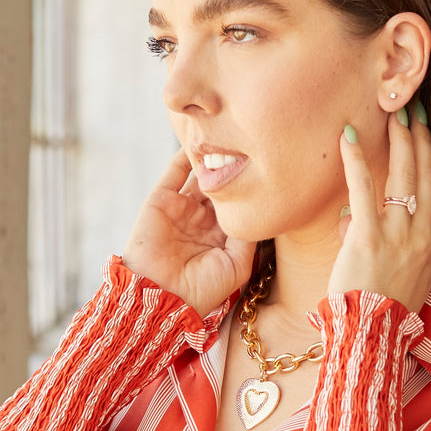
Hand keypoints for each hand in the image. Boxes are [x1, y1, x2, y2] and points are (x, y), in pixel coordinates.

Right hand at [122, 148, 256, 317]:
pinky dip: (185, 155)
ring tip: (228, 134)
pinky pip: (175, 172)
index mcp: (220, 236)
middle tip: (252, 143)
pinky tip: (201, 138)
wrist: (161, 297)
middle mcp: (201, 220)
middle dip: (232, 167)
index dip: (250, 187)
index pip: (238, 204)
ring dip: (211, 158)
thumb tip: (261, 205)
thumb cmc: (202, 289)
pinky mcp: (161, 201)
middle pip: (220, 186)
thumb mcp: (237, 264)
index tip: (269, 166)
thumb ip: (249, 234)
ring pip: (199, 175)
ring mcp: (180, 209)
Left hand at [328, 107, 430, 313]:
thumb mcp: (396, 283)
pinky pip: (363, 190)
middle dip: (422, 142)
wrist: (370, 339)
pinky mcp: (369, 238)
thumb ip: (380, 249)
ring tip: (394, 114)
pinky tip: (349, 136)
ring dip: (400, 141)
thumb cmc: (377, 317)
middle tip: (415, 113)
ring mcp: (398, 237)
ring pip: (404, 178)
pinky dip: (357, 159)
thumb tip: (353, 222)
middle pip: (426, 180)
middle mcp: (421, 240)